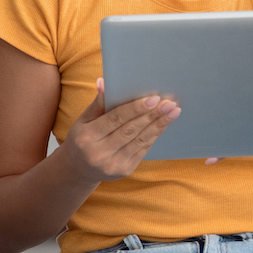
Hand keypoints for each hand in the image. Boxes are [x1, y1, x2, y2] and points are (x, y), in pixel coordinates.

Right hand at [60, 79, 179, 182]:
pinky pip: (143, 149)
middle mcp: (99, 153)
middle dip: (152, 115)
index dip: (135, 109)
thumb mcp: (84, 120)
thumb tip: (104, 82)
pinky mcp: (125, 170)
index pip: (115, 119)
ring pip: (140, 141)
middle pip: (130, 130)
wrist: (79, 169)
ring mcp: (113, 165)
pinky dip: (155, 134)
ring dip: (159, 125)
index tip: (154, 98)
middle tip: (169, 103)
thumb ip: (97, 103)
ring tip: (173, 111)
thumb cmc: (83, 138)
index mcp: (87, 137)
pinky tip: (163, 123)